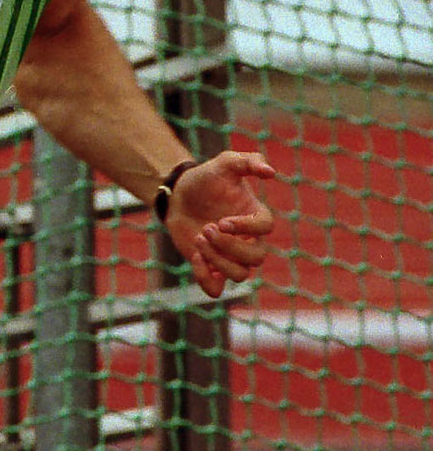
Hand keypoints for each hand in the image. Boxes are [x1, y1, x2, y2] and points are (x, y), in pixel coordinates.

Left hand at [165, 150, 277, 298]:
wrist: (178, 195)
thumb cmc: (206, 179)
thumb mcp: (225, 163)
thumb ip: (248, 161)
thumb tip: (271, 172)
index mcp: (254, 216)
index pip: (266, 229)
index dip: (246, 228)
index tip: (222, 220)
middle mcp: (247, 239)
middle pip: (256, 258)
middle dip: (230, 246)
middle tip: (207, 228)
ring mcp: (229, 256)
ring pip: (240, 275)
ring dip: (219, 261)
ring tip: (199, 238)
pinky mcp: (211, 267)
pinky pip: (216, 289)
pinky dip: (207, 279)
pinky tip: (195, 257)